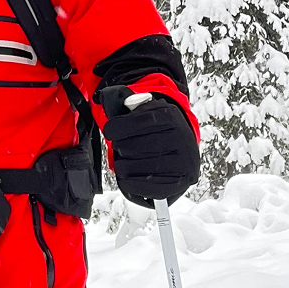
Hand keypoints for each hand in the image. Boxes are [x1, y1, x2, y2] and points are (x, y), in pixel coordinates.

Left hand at [100, 87, 198, 207]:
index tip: (110, 131)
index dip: (116, 128)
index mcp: (168, 116)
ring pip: (139, 167)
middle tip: (121, 147)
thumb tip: (106, 99)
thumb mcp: (143, 107)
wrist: (181, 141)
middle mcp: (180, 138)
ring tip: (124, 161)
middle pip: (134, 147)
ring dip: (123, 166)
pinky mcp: (180, 181)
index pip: (135, 123)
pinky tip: (126, 177)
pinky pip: (150, 188)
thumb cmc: (155, 125)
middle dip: (121, 147)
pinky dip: (132, 184)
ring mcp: (182, 162)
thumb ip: (125, 102)